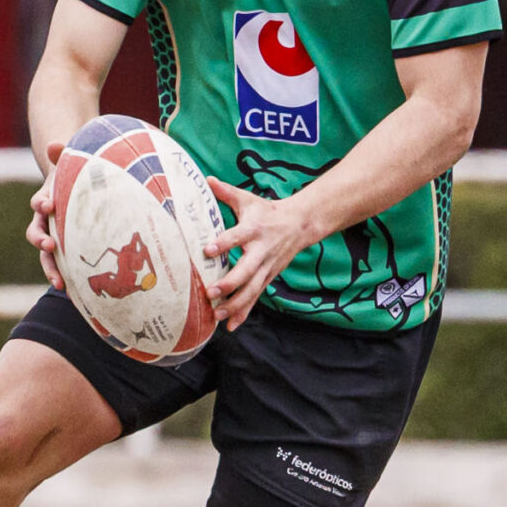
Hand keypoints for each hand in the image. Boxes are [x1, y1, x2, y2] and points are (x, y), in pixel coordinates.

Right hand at [25, 141, 66, 291]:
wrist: (77, 188)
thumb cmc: (75, 175)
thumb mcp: (70, 162)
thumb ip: (62, 153)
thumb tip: (55, 144)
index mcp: (46, 200)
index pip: (39, 203)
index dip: (42, 204)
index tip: (48, 205)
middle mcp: (46, 222)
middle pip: (36, 233)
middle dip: (42, 242)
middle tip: (51, 247)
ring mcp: (54, 237)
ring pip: (46, 256)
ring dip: (51, 270)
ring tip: (61, 284)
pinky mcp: (65, 250)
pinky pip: (63, 266)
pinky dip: (69, 277)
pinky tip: (79, 293)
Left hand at [204, 178, 320, 329]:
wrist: (300, 225)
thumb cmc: (267, 212)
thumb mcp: (248, 199)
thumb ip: (226, 192)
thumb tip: (205, 180)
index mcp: (254, 229)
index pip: (237, 237)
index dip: (223, 243)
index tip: (207, 249)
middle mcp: (261, 251)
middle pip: (246, 270)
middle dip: (229, 283)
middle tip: (211, 292)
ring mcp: (266, 268)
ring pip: (251, 290)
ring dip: (235, 304)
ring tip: (217, 313)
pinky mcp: (268, 278)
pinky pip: (255, 298)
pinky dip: (244, 313)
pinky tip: (230, 326)